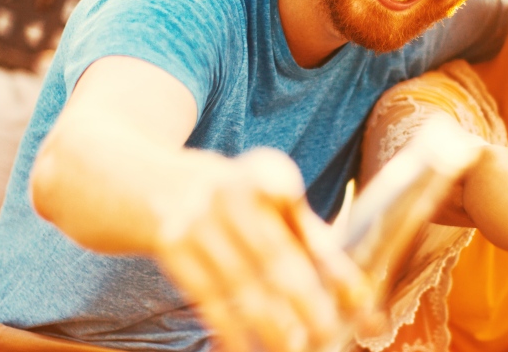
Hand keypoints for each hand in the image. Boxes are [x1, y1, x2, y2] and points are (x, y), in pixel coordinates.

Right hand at [152, 149, 370, 351]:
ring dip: (272, 325)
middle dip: (309, 303)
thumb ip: (302, 234)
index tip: (361, 300)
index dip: (337, 268)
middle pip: (278, 259)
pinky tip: (246, 351)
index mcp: (268, 173)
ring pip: (244, 284)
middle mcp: (233, 191)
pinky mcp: (170, 245)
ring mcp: (198, 218)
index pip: (311, 229)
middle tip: (331, 335)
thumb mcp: (262, 198)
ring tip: (297, 350)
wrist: (145, 180)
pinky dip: (230, 329)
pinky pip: (208, 297)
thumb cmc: (227, 199)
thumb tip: (353, 291)